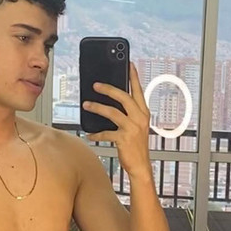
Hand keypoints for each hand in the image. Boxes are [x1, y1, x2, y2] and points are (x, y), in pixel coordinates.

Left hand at [83, 60, 150, 174]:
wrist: (141, 166)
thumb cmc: (136, 146)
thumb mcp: (136, 126)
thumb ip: (128, 114)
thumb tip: (111, 103)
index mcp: (144, 113)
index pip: (138, 91)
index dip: (134, 76)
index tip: (129, 63)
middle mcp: (140, 118)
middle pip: (124, 97)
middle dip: (109, 89)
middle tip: (95, 84)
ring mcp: (133, 128)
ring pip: (112, 112)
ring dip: (97, 107)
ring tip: (86, 104)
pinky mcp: (124, 139)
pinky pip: (106, 133)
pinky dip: (96, 134)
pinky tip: (89, 134)